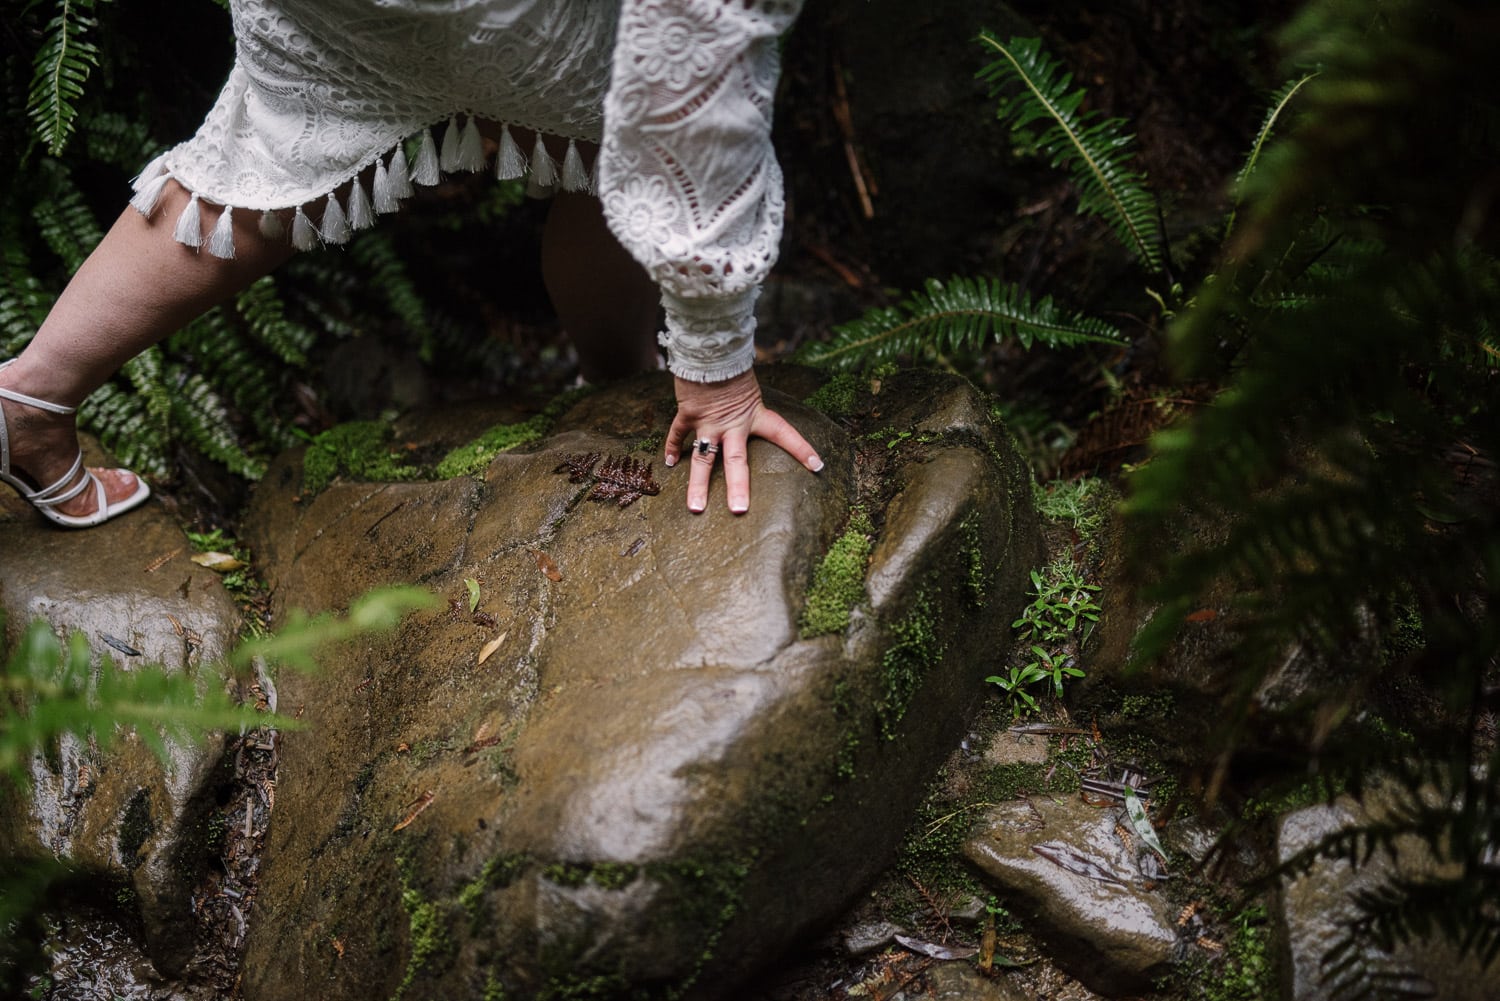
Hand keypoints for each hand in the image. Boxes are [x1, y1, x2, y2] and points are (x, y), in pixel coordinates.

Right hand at [665, 369, 822, 513]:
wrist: (709, 348)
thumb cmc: (732, 365)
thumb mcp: (750, 388)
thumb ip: (749, 405)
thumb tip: (748, 409)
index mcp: (755, 415)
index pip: (784, 433)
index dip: (802, 449)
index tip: (818, 466)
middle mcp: (733, 424)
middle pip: (737, 461)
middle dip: (738, 487)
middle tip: (739, 510)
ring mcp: (709, 422)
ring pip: (703, 459)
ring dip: (698, 485)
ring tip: (695, 508)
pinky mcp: (689, 414)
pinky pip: (678, 435)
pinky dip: (673, 448)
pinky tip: (670, 464)